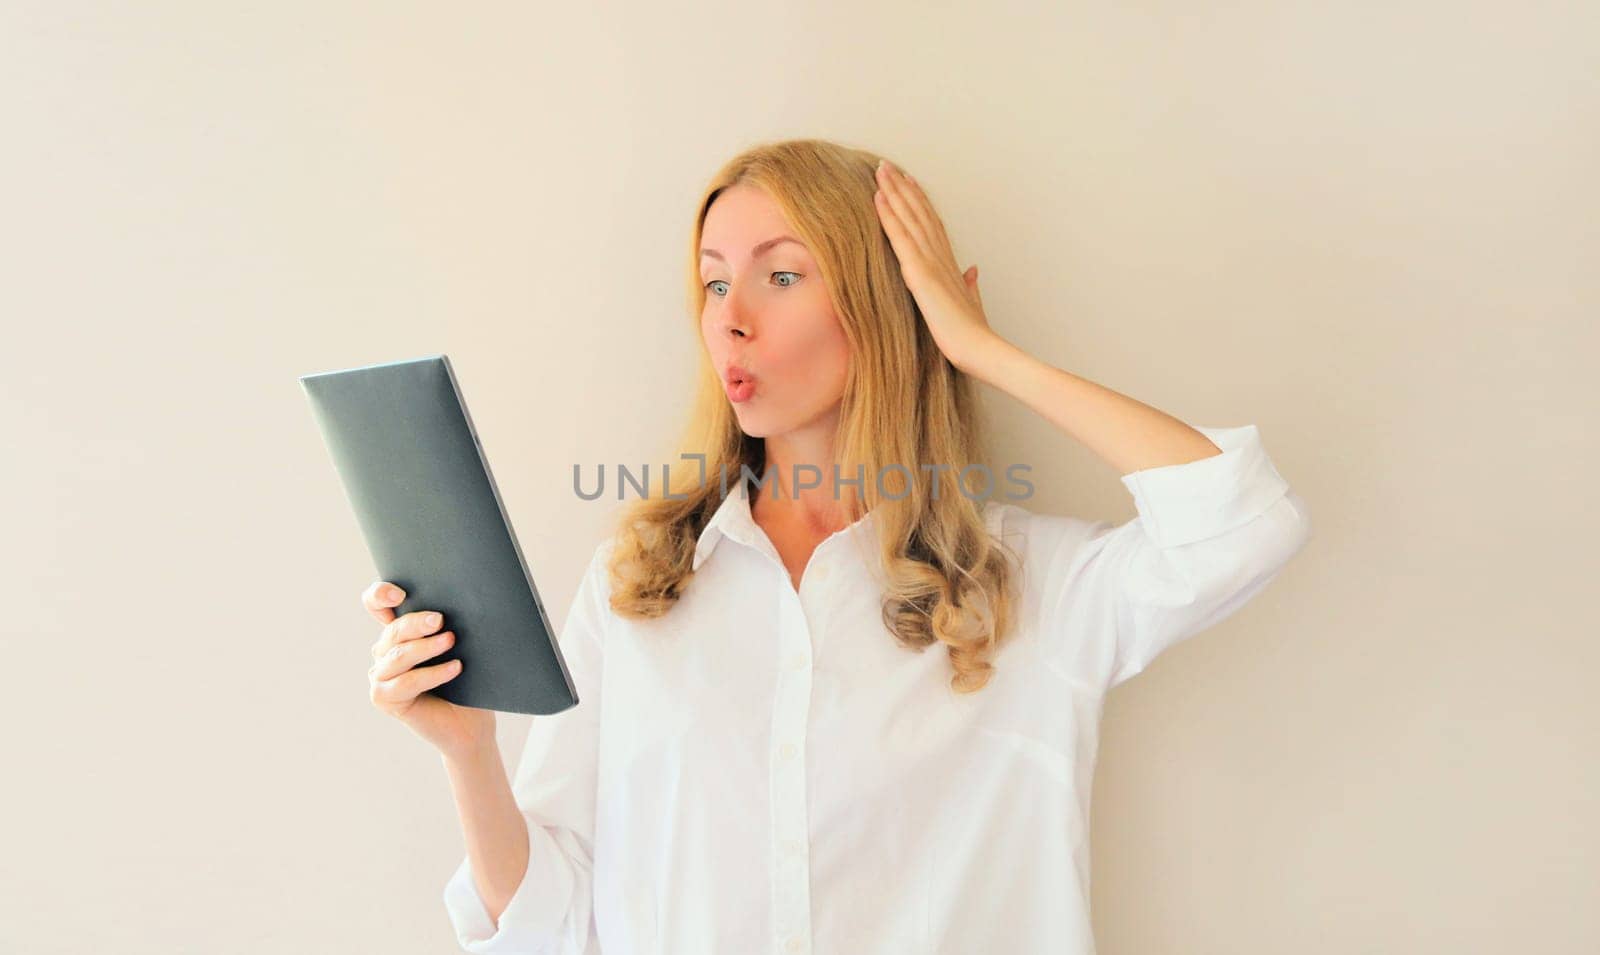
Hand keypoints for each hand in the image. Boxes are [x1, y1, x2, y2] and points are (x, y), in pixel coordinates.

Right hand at [363, 580, 496, 760]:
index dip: (380, 595)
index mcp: (399, 632)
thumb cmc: (466, 682)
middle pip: (393, 630)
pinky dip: (432, 674)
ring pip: (398, 655)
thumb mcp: (459, 648)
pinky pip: (406, 682)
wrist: (470, 724)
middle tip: (440, 620)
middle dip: (416, 623)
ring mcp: (380, 676)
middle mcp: (384, 652)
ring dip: (426, 647)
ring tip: (451, 641)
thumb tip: (463, 601)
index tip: (399, 594)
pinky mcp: (383, 698)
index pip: (376, 604)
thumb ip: (447, 627)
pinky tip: (454, 668)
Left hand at [873, 158, 998, 371]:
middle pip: (919, 212)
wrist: (980, 349)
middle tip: (886, 165)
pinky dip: (889, 216)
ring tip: (880, 170)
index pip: (931, 223)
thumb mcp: (971, 303)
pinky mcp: (921, 273)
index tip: (908, 180)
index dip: (919, 200)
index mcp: (949, 262)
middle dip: (902, 187)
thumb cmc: (974, 333)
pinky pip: (901, 238)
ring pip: (909, 218)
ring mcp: (931, 262)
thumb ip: (970, 284)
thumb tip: (973, 270)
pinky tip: (878, 198)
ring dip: (893, 192)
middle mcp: (940, 255)